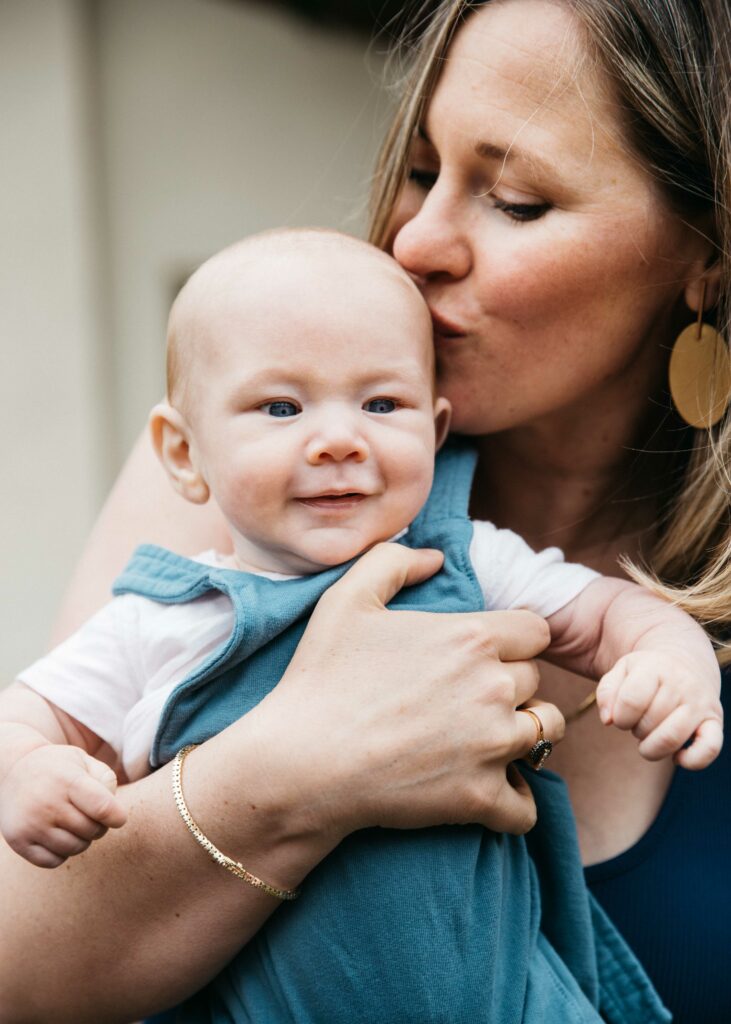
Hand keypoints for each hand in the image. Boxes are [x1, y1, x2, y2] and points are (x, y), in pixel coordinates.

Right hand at [0, 744, 126, 866]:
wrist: (13, 772)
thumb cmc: (59, 769)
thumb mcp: (83, 761)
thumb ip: (106, 779)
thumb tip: (113, 810)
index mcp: (67, 780)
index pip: (102, 808)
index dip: (117, 816)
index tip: (118, 817)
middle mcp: (46, 803)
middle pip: (91, 830)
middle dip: (99, 826)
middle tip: (90, 815)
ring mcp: (30, 824)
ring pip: (75, 848)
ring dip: (82, 840)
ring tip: (74, 823)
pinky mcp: (18, 841)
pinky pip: (53, 861)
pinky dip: (61, 853)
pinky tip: (57, 834)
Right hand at [253, 542, 562, 839]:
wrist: (300, 762)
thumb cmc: (321, 677)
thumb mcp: (346, 599)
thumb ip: (394, 562)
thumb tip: (435, 557)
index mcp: (472, 636)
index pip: (536, 630)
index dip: (513, 639)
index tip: (483, 653)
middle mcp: (494, 687)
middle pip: (536, 679)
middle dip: (510, 684)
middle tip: (466, 697)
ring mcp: (492, 745)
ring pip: (545, 732)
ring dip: (521, 733)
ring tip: (483, 738)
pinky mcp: (480, 797)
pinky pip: (526, 805)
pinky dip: (512, 800)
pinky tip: (484, 788)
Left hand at [596, 650, 723, 768]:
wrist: (686, 664)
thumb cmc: (646, 673)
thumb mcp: (622, 671)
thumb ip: (606, 692)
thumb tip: (608, 720)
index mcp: (655, 667)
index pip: (631, 701)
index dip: (619, 717)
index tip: (621, 715)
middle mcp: (682, 684)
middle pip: (648, 723)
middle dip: (635, 730)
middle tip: (639, 721)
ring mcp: (701, 704)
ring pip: (671, 740)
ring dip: (652, 748)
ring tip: (651, 738)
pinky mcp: (715, 722)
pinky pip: (709, 750)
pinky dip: (691, 761)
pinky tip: (677, 757)